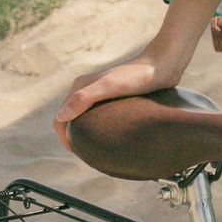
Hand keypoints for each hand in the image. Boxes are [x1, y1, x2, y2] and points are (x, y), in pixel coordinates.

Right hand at [51, 54, 177, 150]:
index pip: (60, 119)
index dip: (66, 139)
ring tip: (99, 150)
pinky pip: (96, 118)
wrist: (161, 65)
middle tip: (91, 155)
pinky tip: (109, 138)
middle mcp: (86, 89)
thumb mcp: (110, 87)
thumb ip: (85, 98)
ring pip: (83, 120)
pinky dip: (97, 130)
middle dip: (74, 139)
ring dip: (85, 135)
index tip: (82, 152)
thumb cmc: (138, 75)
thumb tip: (62, 117)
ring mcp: (98, 93)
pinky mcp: (111, 98)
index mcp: (79, 86)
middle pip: (70, 121)